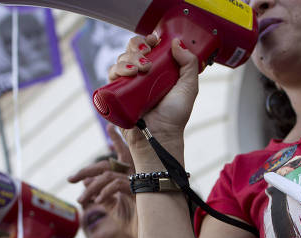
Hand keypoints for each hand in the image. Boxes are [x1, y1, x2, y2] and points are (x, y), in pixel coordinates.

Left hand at [68, 126, 134, 233]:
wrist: (152, 235)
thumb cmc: (136, 222)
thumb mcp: (115, 208)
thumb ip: (101, 194)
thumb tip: (86, 182)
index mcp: (133, 176)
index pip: (122, 154)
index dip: (117, 139)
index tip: (109, 127)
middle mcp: (137, 175)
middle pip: (108, 163)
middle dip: (87, 170)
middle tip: (70, 178)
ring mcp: (139, 181)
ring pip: (108, 175)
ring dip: (91, 188)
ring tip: (81, 200)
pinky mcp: (139, 191)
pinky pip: (116, 185)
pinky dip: (103, 193)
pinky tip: (98, 202)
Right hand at [108, 34, 198, 158]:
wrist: (160, 135)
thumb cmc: (175, 116)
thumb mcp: (189, 88)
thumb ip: (189, 64)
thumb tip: (176, 42)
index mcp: (157, 70)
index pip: (148, 47)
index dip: (148, 40)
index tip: (154, 41)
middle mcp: (141, 75)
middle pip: (132, 50)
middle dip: (138, 47)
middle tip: (147, 60)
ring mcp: (128, 84)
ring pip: (121, 60)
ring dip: (129, 59)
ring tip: (140, 70)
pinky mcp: (116, 94)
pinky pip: (111, 75)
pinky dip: (117, 69)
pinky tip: (128, 73)